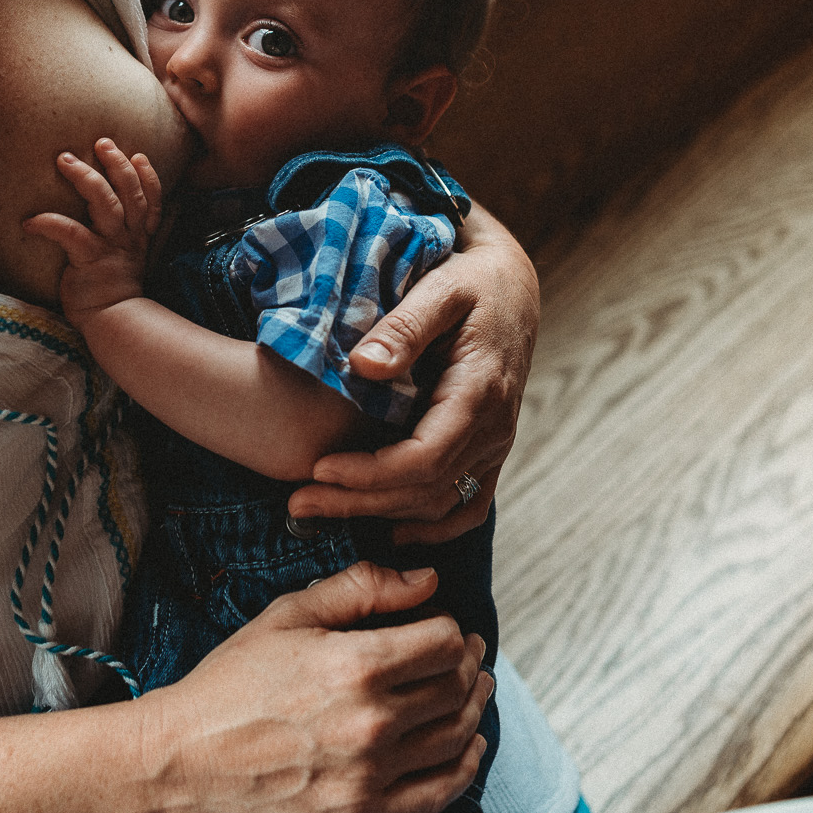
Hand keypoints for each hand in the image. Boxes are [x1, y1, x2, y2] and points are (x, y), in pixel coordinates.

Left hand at [23, 138, 162, 319]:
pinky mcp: (90, 259)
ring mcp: (111, 247)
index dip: (147, 176)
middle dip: (117, 164)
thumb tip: (108, 215)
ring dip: (86, 178)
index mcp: (138, 235)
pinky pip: (71, 233)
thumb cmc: (112, 289)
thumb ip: (123, 236)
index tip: (138, 155)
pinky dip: (50, 223)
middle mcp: (129, 237)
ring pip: (106, 203)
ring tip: (65, 159)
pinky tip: (30, 221)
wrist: (113, 320)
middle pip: (130, 192)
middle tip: (101, 142)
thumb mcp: (127, 258)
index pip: (151, 199)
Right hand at [139, 562, 492, 812]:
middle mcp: (371, 722)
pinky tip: (468, 746)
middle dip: (468, 664)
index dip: (451, 629)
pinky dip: (465, 767)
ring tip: (472, 691)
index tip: (446, 627)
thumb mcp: (289, 615)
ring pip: (456, 737)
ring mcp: (370, 772)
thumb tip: (425, 580)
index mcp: (355, 665)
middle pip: (455, 688)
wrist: (184, 758)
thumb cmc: (231, 682)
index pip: (443, 642)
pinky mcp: (363, 810)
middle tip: (466, 654)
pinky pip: (440, 792)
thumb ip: (361, 588)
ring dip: (474, 709)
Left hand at [289, 204, 538, 542]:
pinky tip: (389, 530)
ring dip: (381, 515)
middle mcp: (493, 429)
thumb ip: (404, 327)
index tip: (318, 468)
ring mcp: (495, 445)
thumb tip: (364, 366)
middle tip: (298, 503)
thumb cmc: (472, 281)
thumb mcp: (440, 288)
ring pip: (440, 503)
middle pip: (425, 490)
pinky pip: (467, 504)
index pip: (425, 457)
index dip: (371, 473)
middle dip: (358, 502)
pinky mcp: (489, 450)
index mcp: (480, 392)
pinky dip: (431, 526)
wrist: (514, 288)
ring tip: (320, 510)